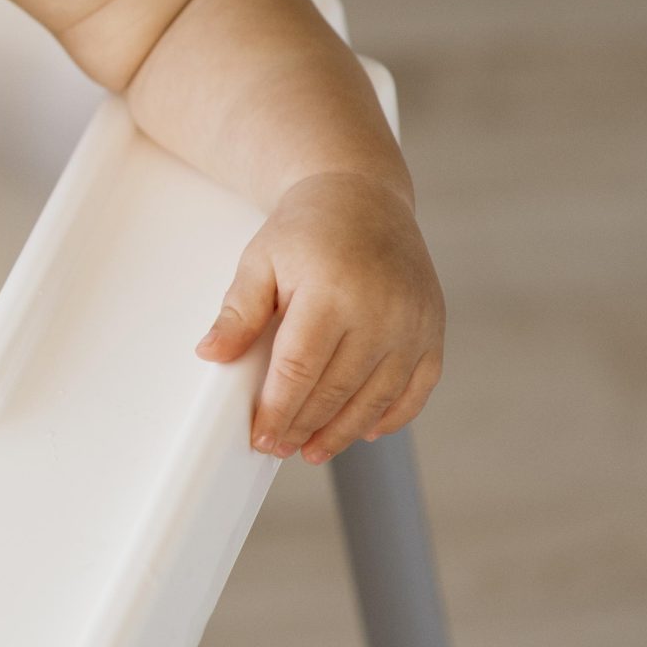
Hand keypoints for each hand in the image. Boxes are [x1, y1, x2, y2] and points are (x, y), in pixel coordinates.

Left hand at [196, 170, 444, 463]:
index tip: (261, 437)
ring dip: (345, 431)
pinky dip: (393, 415)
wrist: (361, 196)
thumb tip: (212, 354)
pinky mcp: (434, 328)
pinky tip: (366, 430)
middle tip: (280, 449)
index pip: (300, 369)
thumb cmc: (306, 230)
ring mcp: (414, 322)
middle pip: (338, 389)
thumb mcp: (260, 261)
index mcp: (332, 291)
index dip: (279, 410)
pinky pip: (418, 387)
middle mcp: (382, 310)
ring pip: (378, 397)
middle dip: (306, 427)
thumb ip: (238, 312)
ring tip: (314, 450)